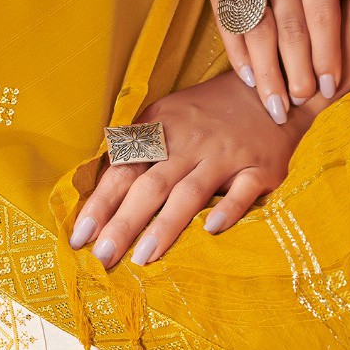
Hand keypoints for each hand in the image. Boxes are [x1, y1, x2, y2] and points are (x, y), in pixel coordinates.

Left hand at [68, 70, 322, 266]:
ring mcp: (226, 156)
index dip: (100, 204)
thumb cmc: (204, 114)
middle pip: (150, 186)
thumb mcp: (163, 117)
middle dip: (123, 223)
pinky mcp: (261, 167)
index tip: (80, 236)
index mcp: (160, 130)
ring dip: (164, 226)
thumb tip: (99, 194)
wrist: (270, 91)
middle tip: (102, 256)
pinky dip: (228, 209)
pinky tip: (210, 231)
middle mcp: (190, 143)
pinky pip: (243, 190)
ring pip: (190, 193)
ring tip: (141, 258)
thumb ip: (135, 151)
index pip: (123, 171)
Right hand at [205, 0, 349, 121]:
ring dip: (266, 73)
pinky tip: (250, 80)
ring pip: (255, 32)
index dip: (326, 53)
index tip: (329, 86)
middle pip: (288, 27)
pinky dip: (238, 57)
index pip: (321, 11)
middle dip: (296, 71)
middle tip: (301, 103)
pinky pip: (228, 27)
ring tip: (275, 106)